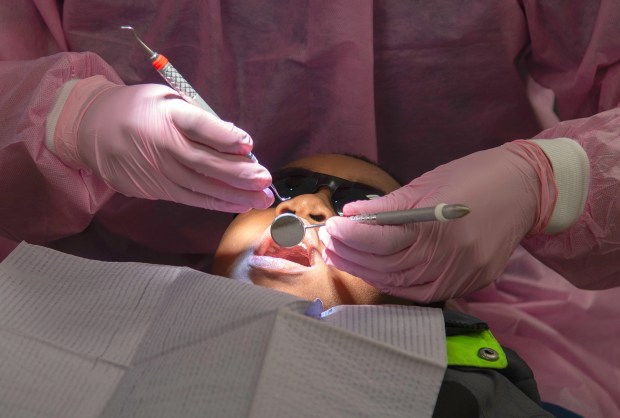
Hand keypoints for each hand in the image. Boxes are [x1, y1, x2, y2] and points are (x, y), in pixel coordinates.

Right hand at [53, 76, 273, 211]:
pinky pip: (191, 198)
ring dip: (234, 195)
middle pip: (203, 162)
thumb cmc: (139, 110)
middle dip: (238, 173)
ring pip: (200, 186)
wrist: (91, 130)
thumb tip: (234, 141)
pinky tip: (238, 204)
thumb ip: (198, 117)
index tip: (248, 144)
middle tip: (265, 180)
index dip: (224, 136)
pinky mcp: (155, 188)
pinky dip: (216, 203)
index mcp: (164, 114)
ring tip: (261, 198)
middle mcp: (160, 145)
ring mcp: (156, 170)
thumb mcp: (165, 99)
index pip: (197, 125)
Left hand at [319, 141, 556, 301]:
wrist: (524, 188)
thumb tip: (351, 214)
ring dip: (366, 272)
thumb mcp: (426, 183)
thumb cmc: (473, 177)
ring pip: (402, 284)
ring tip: (342, 257)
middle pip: (388, 266)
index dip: (351, 236)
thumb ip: (387, 205)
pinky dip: (395, 283)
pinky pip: (423, 292)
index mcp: (438, 226)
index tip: (332, 226)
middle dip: (352, 256)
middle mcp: (451, 257)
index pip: (382, 240)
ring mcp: (462, 274)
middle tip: (328, 243)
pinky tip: (374, 271)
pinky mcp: (470, 283)